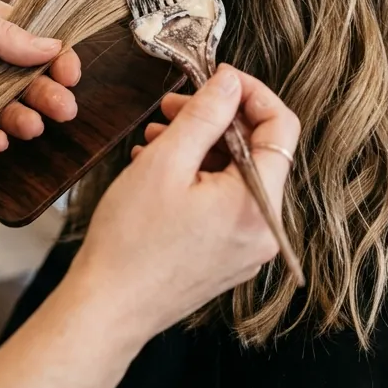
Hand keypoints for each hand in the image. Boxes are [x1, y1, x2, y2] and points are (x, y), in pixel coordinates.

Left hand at [0, 0, 79, 149]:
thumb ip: (3, 35)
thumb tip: (52, 45)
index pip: (34, 41)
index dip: (56, 56)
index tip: (70, 71)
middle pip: (27, 80)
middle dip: (48, 94)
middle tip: (63, 107)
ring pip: (6, 110)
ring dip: (23, 118)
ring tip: (29, 124)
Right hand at [65, 66, 299, 343]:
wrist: (106, 310)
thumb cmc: (131, 241)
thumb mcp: (167, 161)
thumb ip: (205, 114)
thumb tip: (230, 81)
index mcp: (258, 203)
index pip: (281, 126)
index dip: (251, 92)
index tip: (218, 78)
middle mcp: (264, 229)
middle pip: (257, 151)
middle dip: (216, 119)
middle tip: (174, 104)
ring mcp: (248, 247)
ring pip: (236, 175)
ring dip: (200, 147)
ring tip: (156, 138)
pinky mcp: (228, 256)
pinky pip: (225, 202)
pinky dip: (198, 177)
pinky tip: (158, 168)